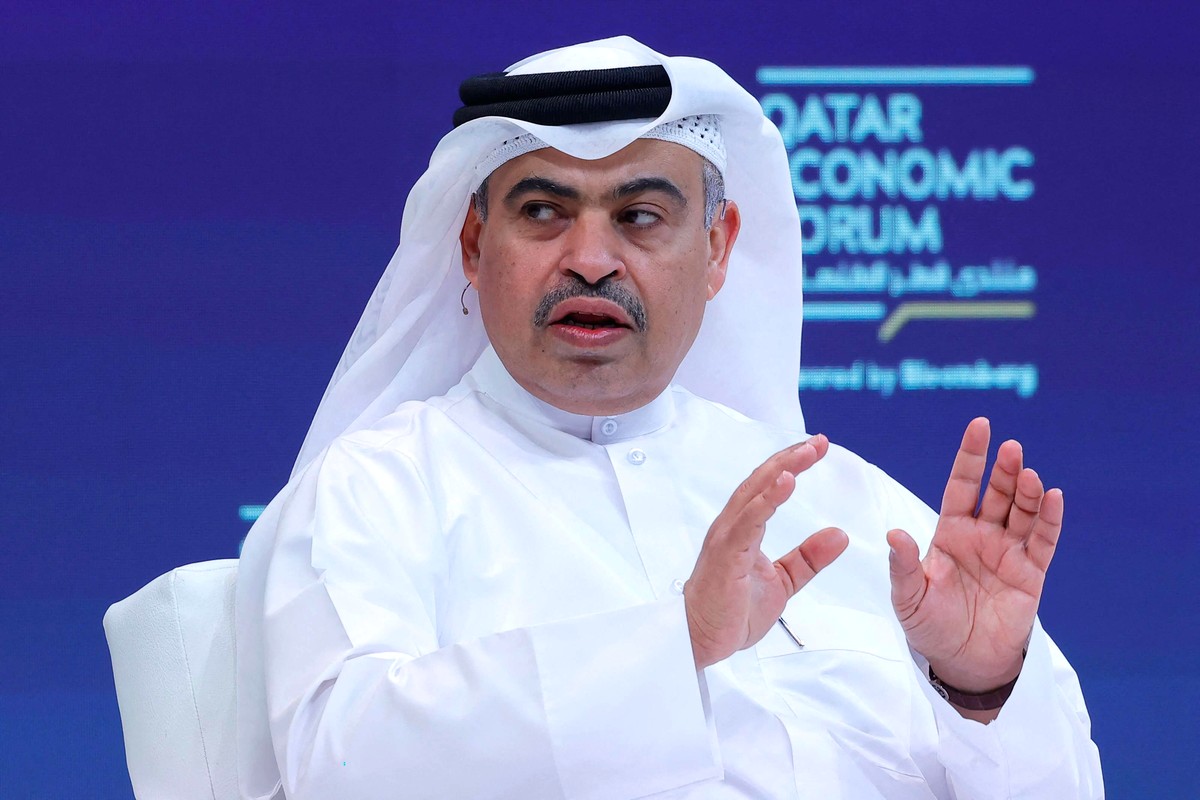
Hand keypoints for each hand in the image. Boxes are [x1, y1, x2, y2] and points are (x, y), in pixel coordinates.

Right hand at [685, 435, 848, 669]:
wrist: (701, 641)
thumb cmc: (731, 611)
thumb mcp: (783, 581)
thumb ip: (809, 557)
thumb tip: (839, 535)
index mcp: (744, 530)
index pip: (768, 488)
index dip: (791, 465)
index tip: (817, 448)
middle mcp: (732, 527)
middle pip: (761, 481)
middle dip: (790, 458)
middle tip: (819, 442)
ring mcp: (727, 539)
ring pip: (754, 494)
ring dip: (781, 470)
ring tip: (806, 453)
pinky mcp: (726, 555)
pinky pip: (749, 521)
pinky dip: (767, 500)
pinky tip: (784, 483)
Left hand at [888, 418, 1062, 693]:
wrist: (961, 661)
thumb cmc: (929, 625)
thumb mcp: (908, 596)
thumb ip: (903, 565)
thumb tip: (893, 533)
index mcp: (950, 531)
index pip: (962, 484)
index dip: (971, 457)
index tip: (981, 426)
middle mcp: (982, 535)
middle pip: (997, 493)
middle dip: (1005, 470)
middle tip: (1012, 447)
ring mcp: (1009, 552)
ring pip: (1023, 512)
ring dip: (1028, 492)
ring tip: (1030, 475)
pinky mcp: (1031, 574)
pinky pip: (1044, 542)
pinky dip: (1050, 520)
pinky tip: (1054, 497)